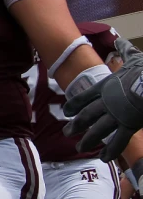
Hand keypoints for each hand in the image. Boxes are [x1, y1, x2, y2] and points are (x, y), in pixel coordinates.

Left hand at [63, 38, 142, 160]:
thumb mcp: (133, 58)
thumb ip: (124, 51)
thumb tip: (120, 40)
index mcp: (104, 87)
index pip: (83, 97)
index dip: (74, 105)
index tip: (66, 112)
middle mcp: (106, 102)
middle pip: (86, 116)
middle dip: (76, 125)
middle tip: (67, 133)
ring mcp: (116, 115)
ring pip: (97, 130)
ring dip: (88, 140)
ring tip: (79, 147)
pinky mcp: (129, 125)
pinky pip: (118, 141)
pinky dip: (110, 150)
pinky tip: (103, 158)